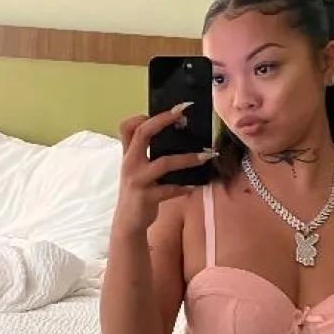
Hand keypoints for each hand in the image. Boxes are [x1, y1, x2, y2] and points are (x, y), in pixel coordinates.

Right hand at [114, 103, 215, 233]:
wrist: (128, 223)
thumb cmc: (137, 191)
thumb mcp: (136, 170)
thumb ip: (147, 153)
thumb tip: (175, 135)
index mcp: (128, 155)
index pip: (128, 127)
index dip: (144, 115)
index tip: (168, 111)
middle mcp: (130, 164)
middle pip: (142, 134)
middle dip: (163, 121)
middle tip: (183, 113)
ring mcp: (137, 180)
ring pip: (164, 163)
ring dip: (187, 159)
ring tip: (205, 157)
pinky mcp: (146, 197)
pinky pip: (169, 189)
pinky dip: (184, 187)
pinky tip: (194, 186)